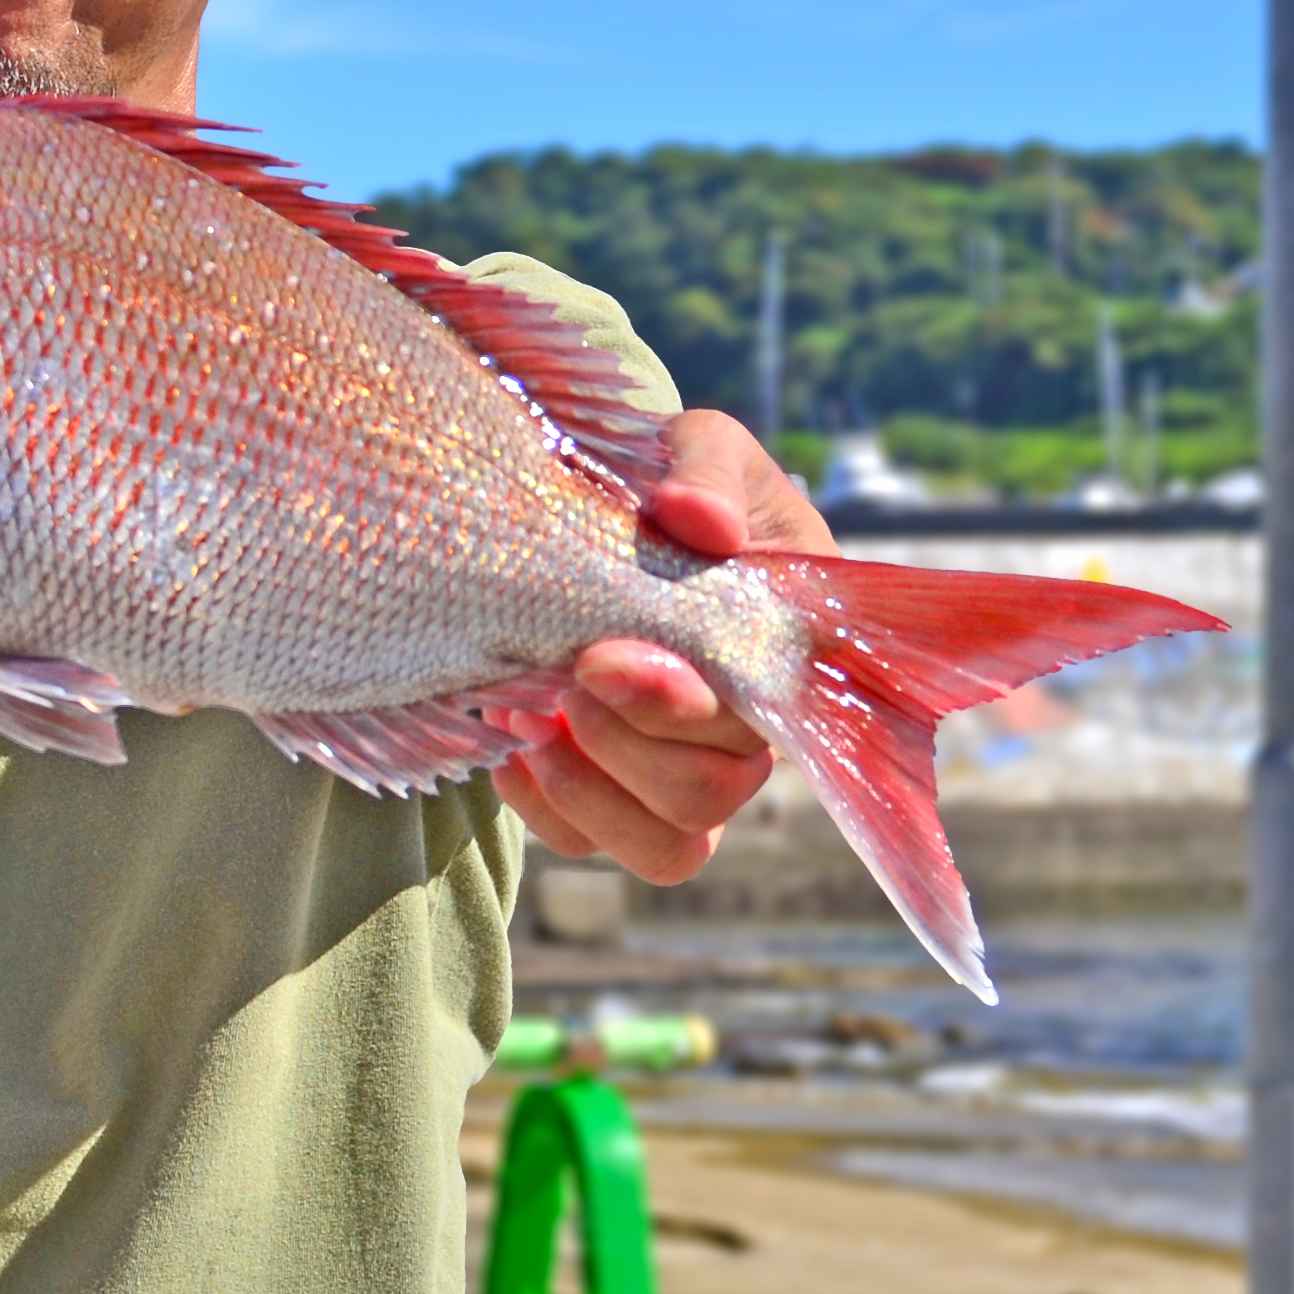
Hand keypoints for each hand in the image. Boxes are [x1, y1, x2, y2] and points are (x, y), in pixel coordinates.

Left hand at [495, 410, 838, 883]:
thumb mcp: (698, 447)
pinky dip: (544, 807)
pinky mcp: (617, 797)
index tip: (602, 654)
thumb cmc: (670, 482)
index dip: (679, 707)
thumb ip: (708, 470)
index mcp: (783, 651)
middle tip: (565, 678)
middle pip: (711, 792)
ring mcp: (684, 774)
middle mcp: (746, 732)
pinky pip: (590, 843)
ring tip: (530, 716)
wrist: (608, 514)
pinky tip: (509, 739)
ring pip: (667, 846)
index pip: (768, 720)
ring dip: (588, 790)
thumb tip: (697, 517)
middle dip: (626, 744)